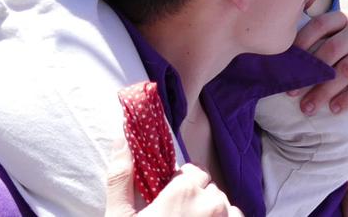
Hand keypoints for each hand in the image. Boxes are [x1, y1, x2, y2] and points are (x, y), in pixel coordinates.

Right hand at [104, 159, 234, 216]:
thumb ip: (121, 176)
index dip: (180, 185)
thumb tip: (121, 138)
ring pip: (227, 210)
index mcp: (185, 192)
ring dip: (213, 216)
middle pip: (211, 191)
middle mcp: (212, 205)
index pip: (195, 172)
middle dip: (196, 201)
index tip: (168, 201)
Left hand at [290, 12, 347, 116]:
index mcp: (345, 19)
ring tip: (308, 108)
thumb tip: (280, 60)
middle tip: (291, 94)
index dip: (302, 42)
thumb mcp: (339, 44)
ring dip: (325, 91)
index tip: (286, 63)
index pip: (321, 24)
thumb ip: (317, 44)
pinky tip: (334, 109)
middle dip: (311, 74)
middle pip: (333, 49)